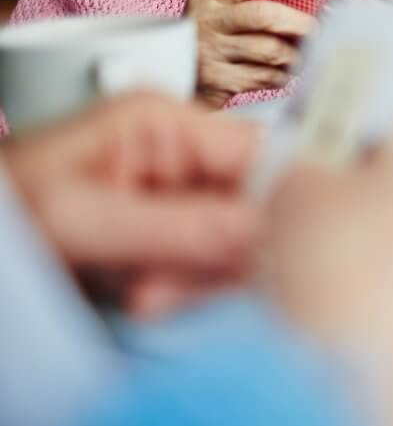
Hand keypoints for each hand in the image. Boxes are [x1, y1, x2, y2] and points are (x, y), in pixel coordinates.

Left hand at [0, 93, 260, 316]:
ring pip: (234, 244)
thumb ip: (176, 226)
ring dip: (200, 280)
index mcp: (163, 123)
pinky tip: (143, 302)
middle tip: (173, 287)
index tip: (276, 250)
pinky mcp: (163, 244)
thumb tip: (265, 232)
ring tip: (143, 299)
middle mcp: (179, 157)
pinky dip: (184, 294)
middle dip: (225, 252)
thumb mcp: (79, 218)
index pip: (260, 152)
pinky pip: (206, 270)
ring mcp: (173, 202)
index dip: (279, 200)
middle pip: (252, 204)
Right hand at [186, 0, 318, 105]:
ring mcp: (210, 53)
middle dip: (302, 23)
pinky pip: (266, 77)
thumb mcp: (223, 5)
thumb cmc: (215, 32)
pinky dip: (284, 74)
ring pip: (271, 50)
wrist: (172, 73)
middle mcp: (206, 21)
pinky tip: (284, 70)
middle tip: (322, 29)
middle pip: (266, 16)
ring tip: (305, 52)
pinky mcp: (217, 82)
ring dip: (298, 53)